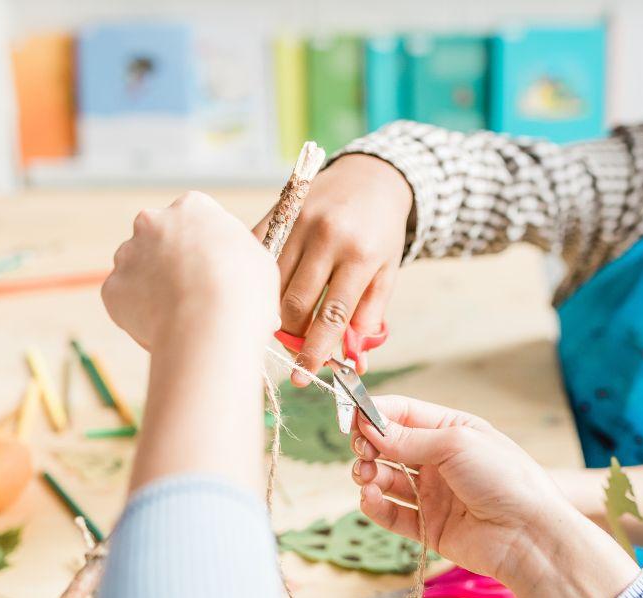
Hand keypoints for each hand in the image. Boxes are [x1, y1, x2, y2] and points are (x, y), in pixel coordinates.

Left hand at [103, 191, 278, 349]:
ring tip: (180, 316)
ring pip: (137, 269)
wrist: (211, 325)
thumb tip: (234, 269)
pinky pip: (124, 301)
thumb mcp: (256, 259)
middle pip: (158, 238)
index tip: (210, 267)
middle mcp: (153, 222)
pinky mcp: (112, 288)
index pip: (193, 218)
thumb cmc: (245, 292)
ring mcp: (128, 254)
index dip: (202, 246)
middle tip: (191, 291)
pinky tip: (163, 327)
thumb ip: (235, 254)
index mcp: (192, 207)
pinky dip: (138, 314)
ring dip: (152, 287)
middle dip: (169, 262)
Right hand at [252, 154, 411, 383]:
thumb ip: (369, 315)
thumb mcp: (386, 272)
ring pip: (272, 283)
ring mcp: (299, 221)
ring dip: (273, 313)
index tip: (305, 375)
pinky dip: (256, 281)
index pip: (333, 314)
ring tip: (282, 326)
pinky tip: (263, 295)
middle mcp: (327, 236)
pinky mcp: (279, 212)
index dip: (316, 349)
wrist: (370, 177)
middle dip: (291, 336)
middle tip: (294, 352)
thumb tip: (354, 362)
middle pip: (296, 303)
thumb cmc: (380, 231)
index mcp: (360, 254)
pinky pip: (258, 256)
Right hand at [350, 396, 641, 597]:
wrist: (528, 534)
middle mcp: (440, 461)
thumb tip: (369, 427)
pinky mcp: (428, 525)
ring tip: (365, 475)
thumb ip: (408, 438)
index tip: (352, 417)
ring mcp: (433, 494)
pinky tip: (369, 497)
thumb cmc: (506, 479)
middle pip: (390, 446)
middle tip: (361, 449)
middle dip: (368, 444)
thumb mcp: (456, 444)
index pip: (404, 414)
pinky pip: (392, 513)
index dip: (376, 413)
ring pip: (386, 479)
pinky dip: (374, 505)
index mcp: (452, 430)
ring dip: (368, 473)